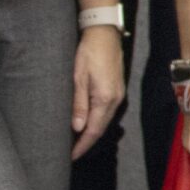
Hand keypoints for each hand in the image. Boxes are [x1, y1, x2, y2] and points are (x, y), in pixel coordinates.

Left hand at [71, 26, 125, 158]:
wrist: (104, 33)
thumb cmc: (89, 52)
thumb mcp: (78, 77)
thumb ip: (79, 103)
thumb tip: (77, 127)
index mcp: (105, 98)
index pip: (93, 130)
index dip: (82, 145)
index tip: (71, 156)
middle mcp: (115, 99)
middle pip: (100, 127)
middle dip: (86, 142)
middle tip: (71, 152)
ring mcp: (118, 94)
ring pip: (104, 120)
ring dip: (91, 131)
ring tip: (76, 140)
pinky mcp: (116, 88)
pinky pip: (106, 110)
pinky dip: (96, 120)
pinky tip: (86, 120)